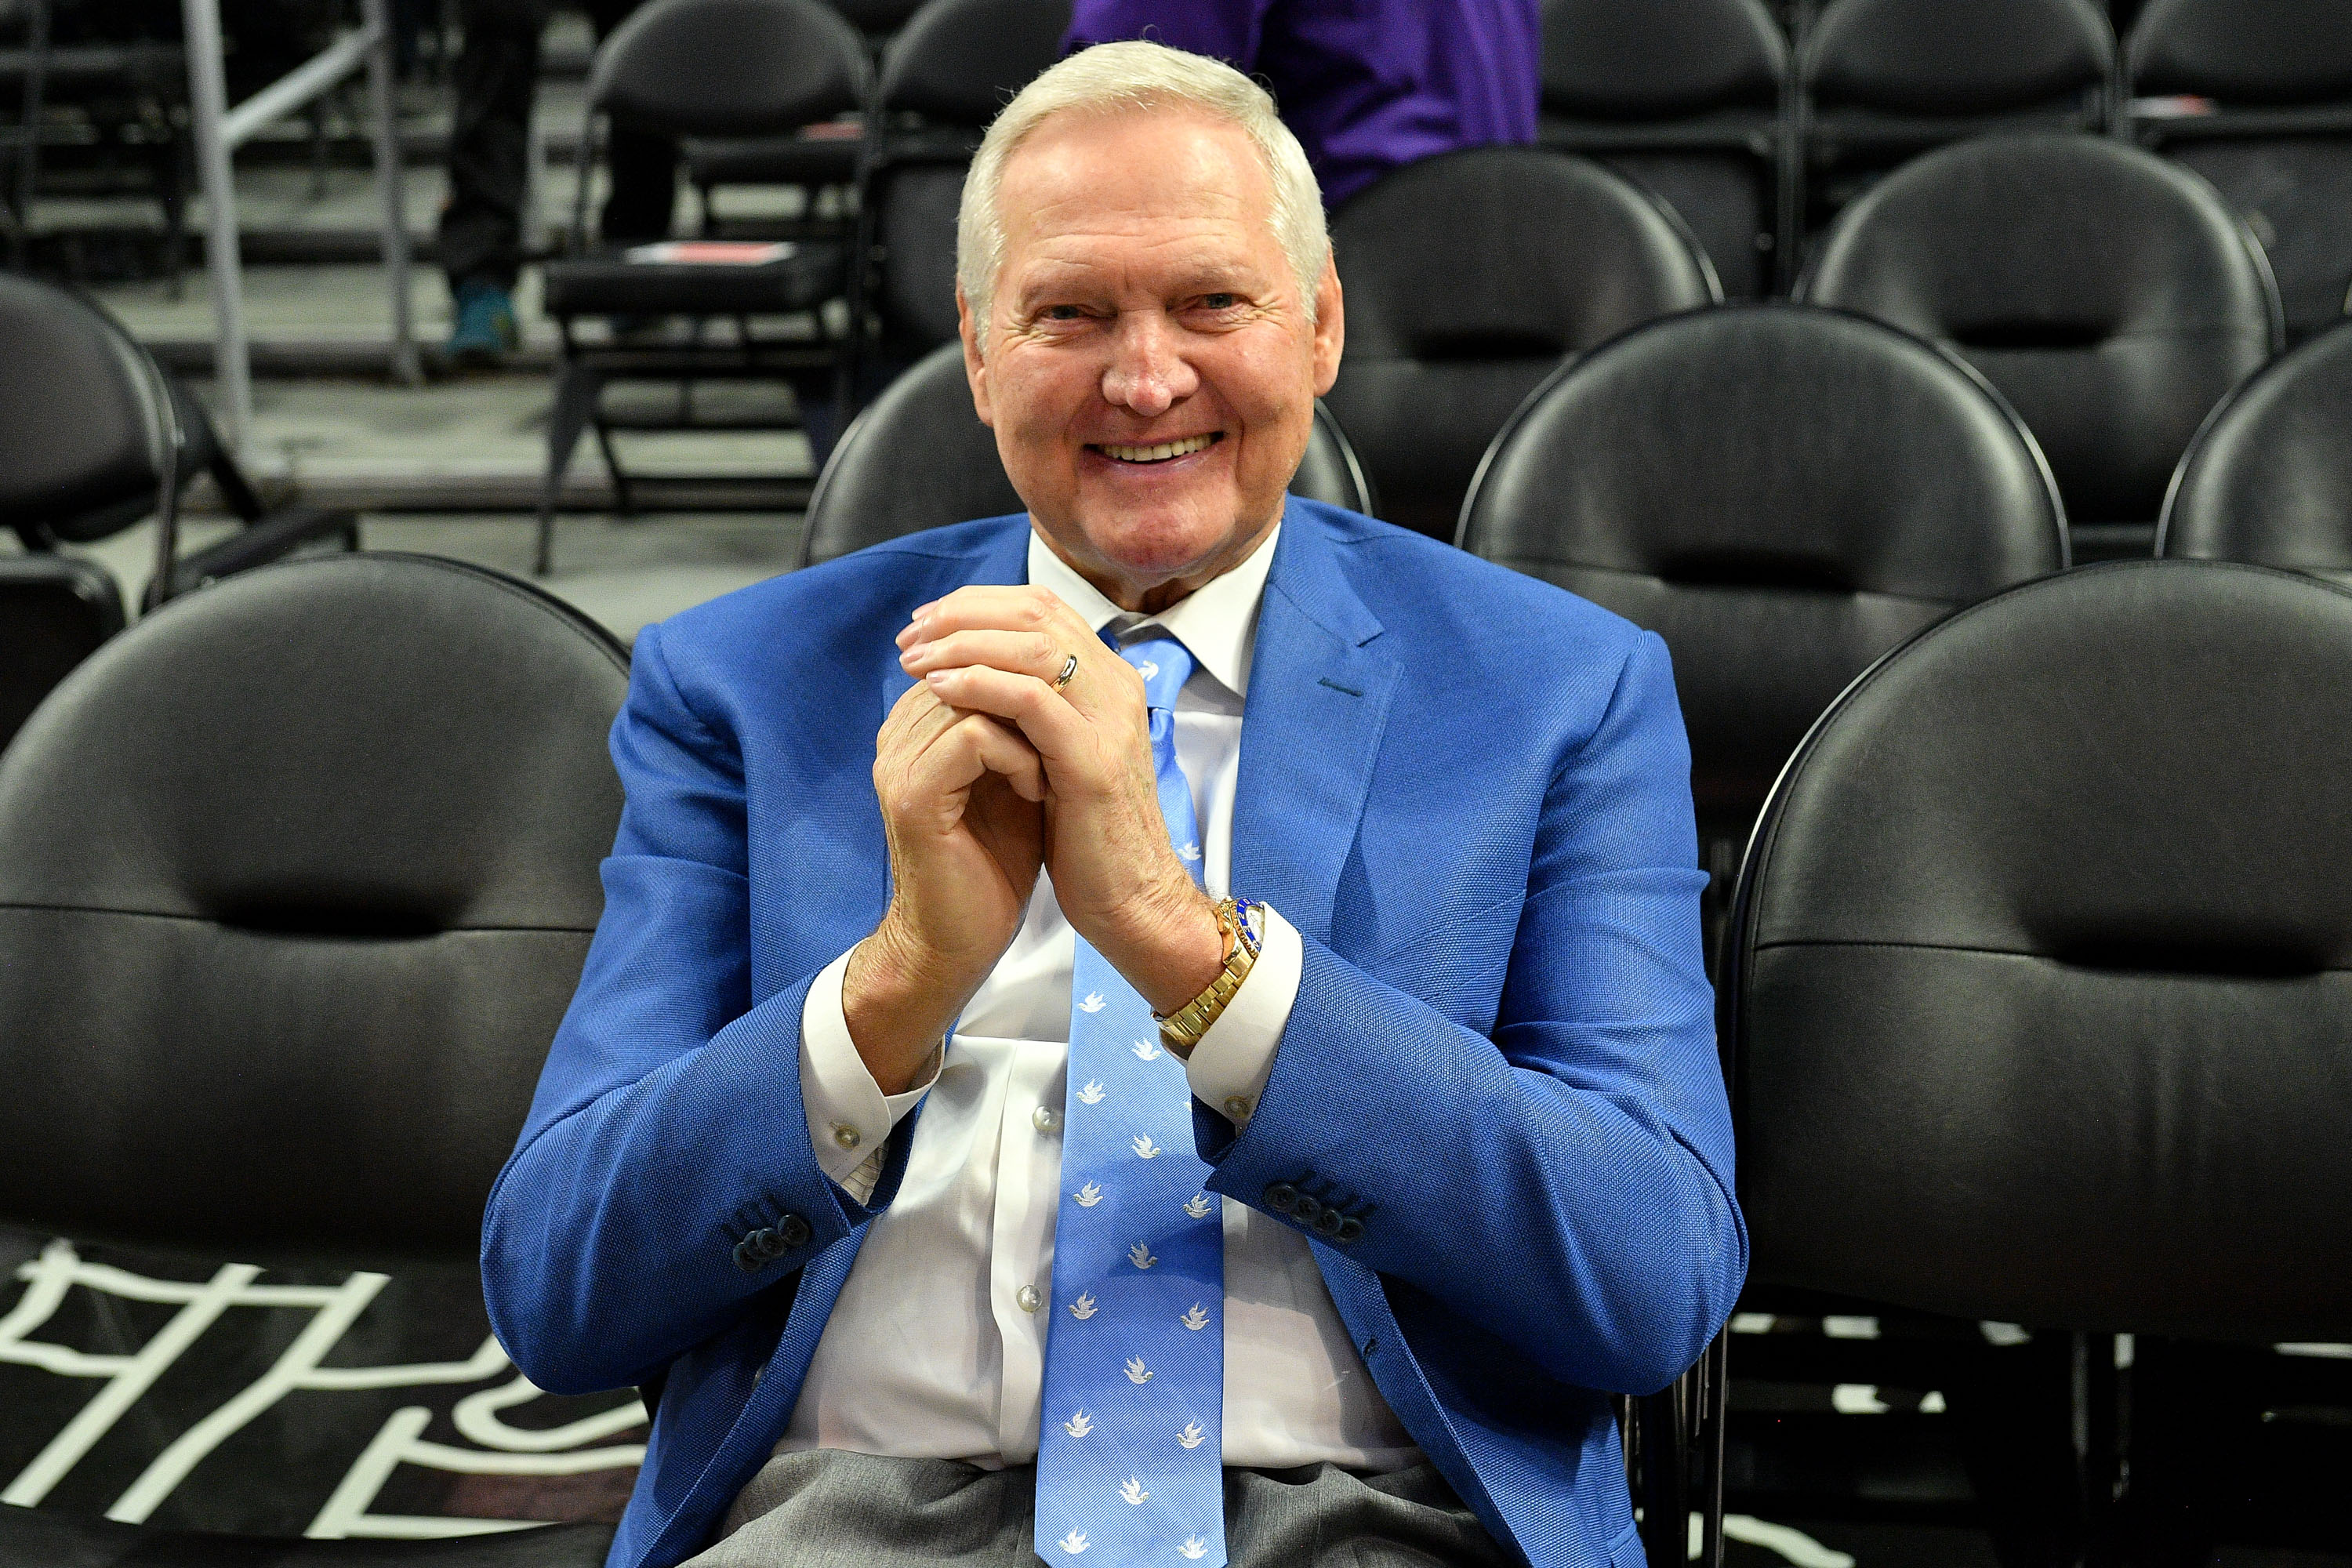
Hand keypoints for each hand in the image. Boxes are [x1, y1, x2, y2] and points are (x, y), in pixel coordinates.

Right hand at [845, 680, 1044, 1091]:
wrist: (961, 939)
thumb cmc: (994, 863)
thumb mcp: (1013, 775)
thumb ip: (1019, 722)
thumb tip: (1063, 668)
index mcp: (918, 725)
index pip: (970, 652)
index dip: (1026, 673)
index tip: (1062, 721)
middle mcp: (900, 735)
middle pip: (970, 662)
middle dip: (1031, 693)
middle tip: (1064, 738)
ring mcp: (900, 762)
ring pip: (975, 693)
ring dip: (1030, 726)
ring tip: (1052, 770)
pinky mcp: (913, 794)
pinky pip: (973, 736)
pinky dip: (1019, 756)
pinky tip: (1037, 789)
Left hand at [896, 585, 1225, 1013]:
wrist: (1132, 900)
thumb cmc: (1088, 835)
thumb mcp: (1060, 756)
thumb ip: (1036, 711)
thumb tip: (975, 676)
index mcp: (1109, 682)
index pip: (1042, 608)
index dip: (978, 604)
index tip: (926, 623)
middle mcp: (1116, 687)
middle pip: (1034, 613)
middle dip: (962, 616)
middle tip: (911, 636)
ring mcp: (1108, 719)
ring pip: (1031, 645)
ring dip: (962, 644)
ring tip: (914, 660)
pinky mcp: (1091, 758)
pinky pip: (1030, 699)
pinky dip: (979, 685)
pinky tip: (939, 690)